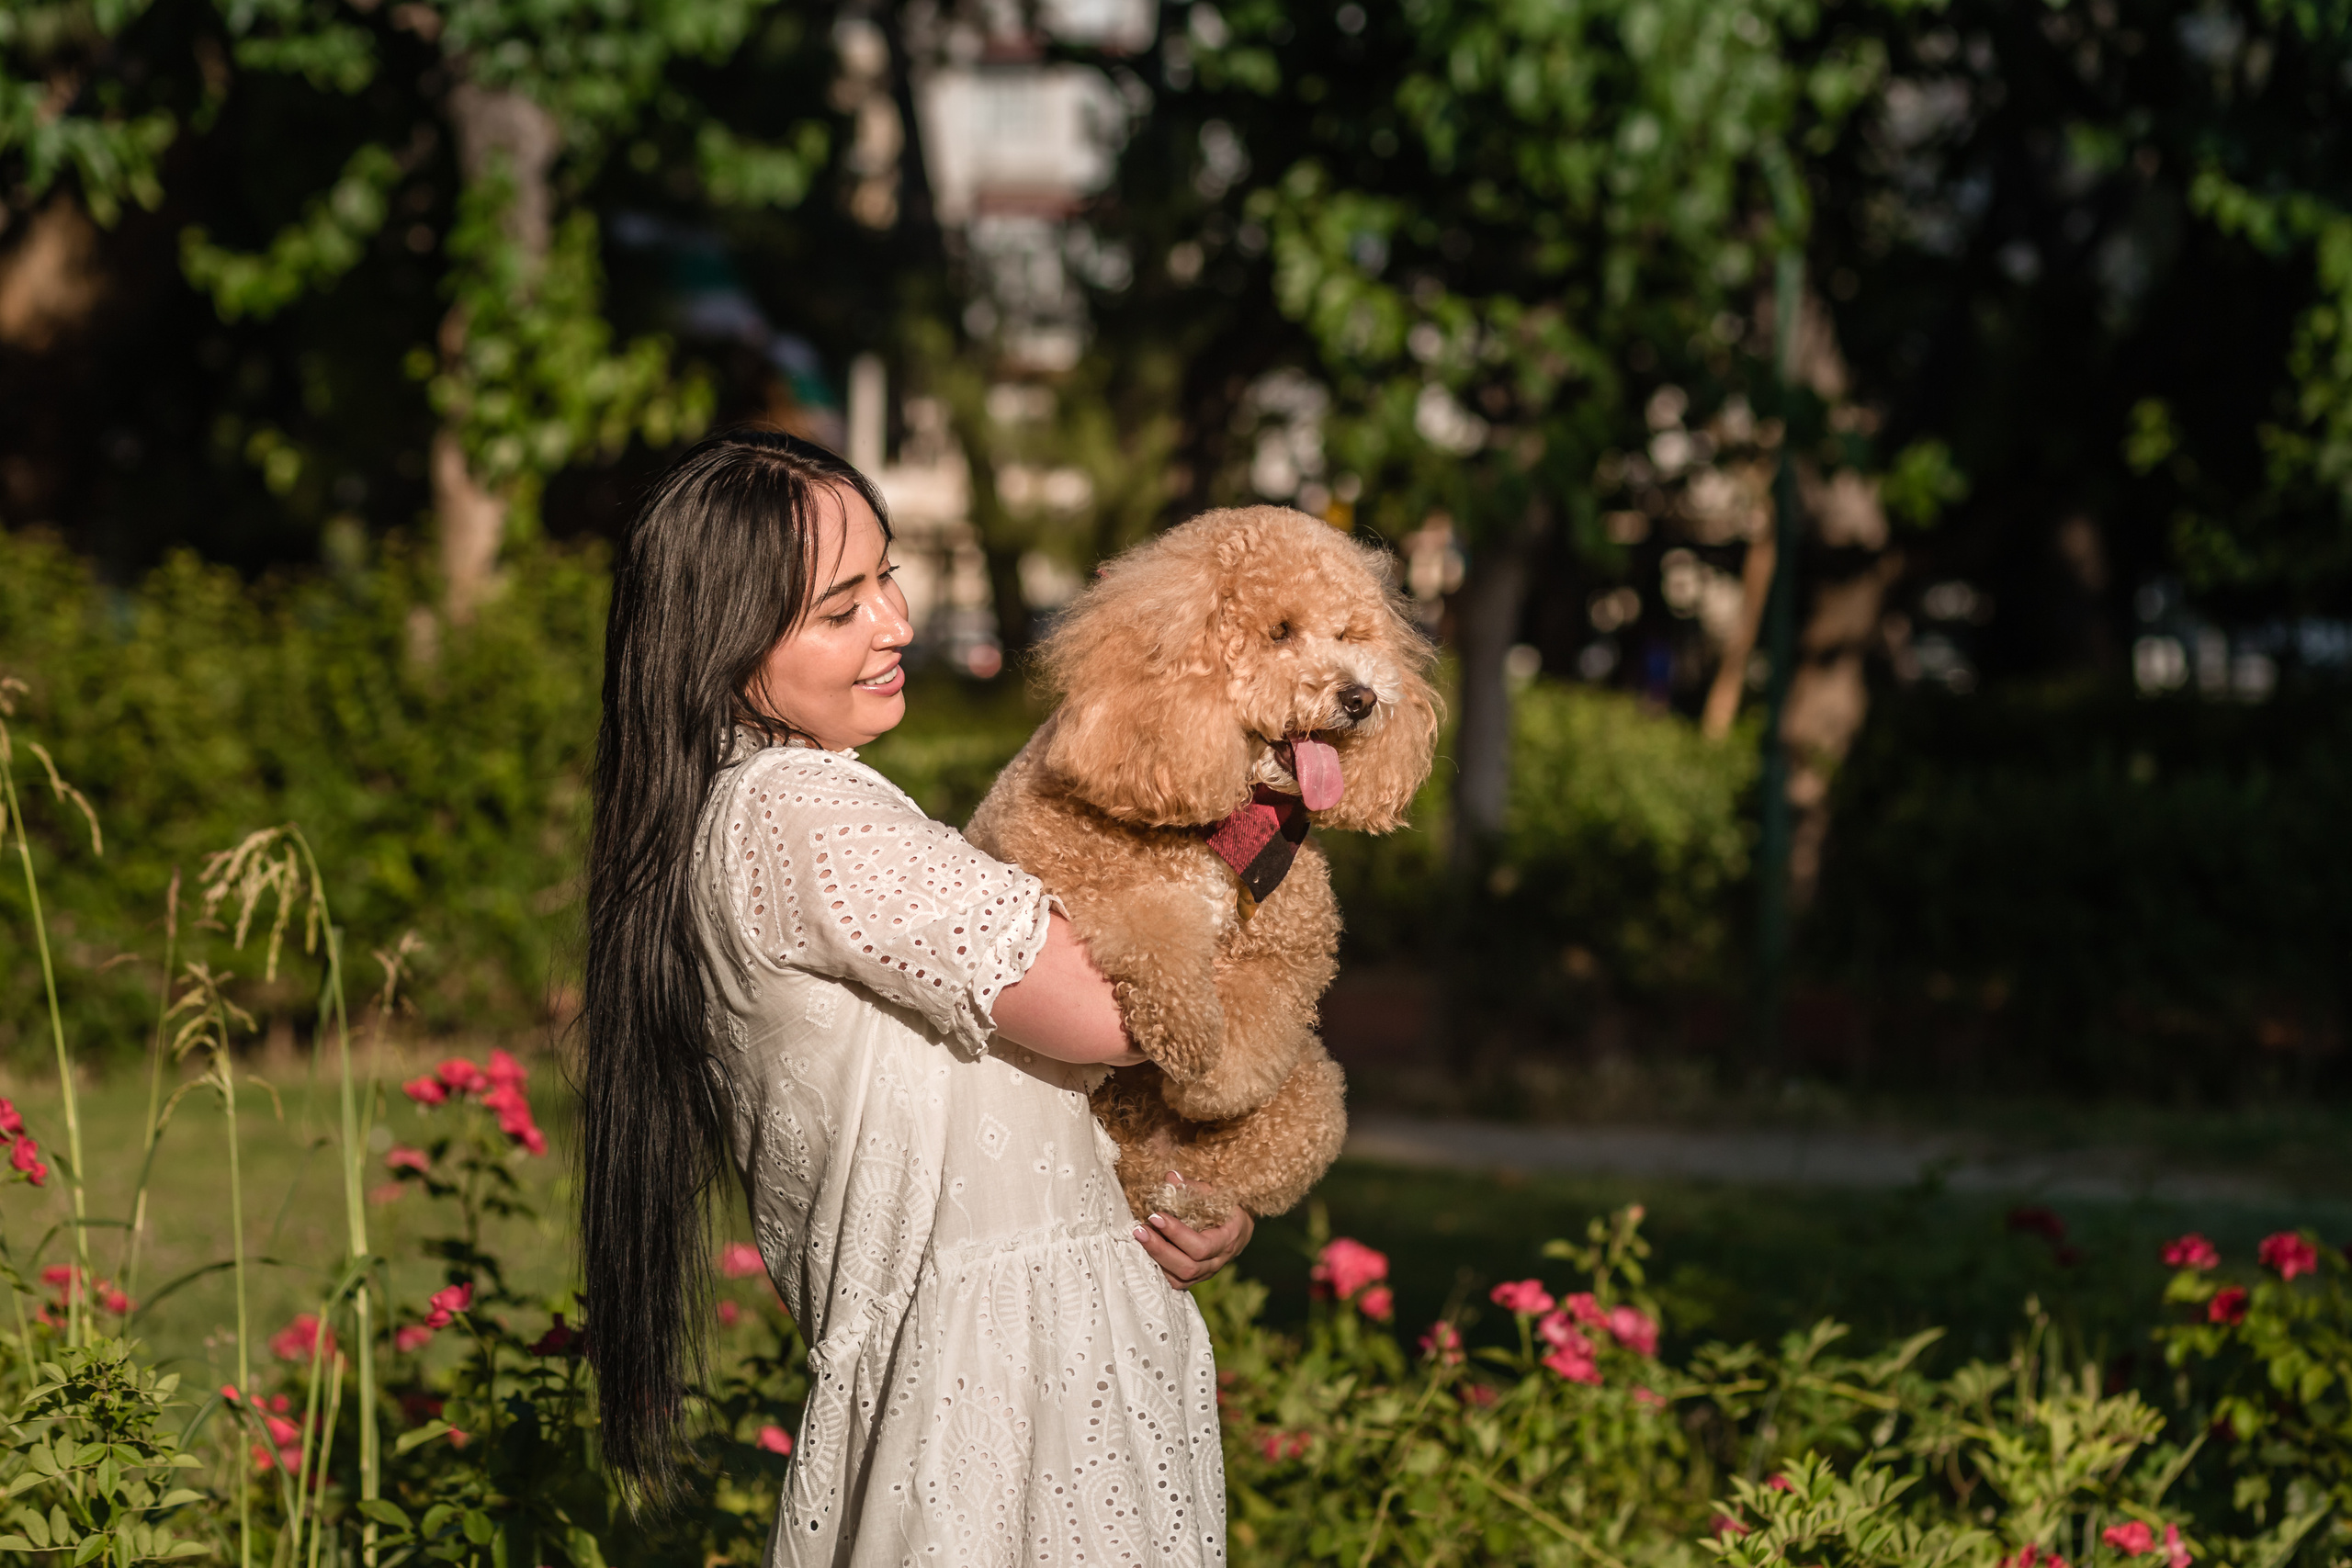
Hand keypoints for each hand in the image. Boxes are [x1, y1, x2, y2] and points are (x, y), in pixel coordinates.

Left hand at [1133, 1176, 1253, 1289]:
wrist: (1239, 1230)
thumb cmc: (1227, 1208)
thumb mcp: (1216, 1194)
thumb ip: (1194, 1187)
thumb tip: (1170, 1177)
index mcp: (1227, 1240)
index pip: (1201, 1246)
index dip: (1176, 1234)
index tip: (1155, 1216)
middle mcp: (1218, 1262)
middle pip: (1188, 1267)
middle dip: (1160, 1249)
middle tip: (1139, 1230)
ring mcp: (1206, 1273)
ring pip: (1180, 1279)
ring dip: (1156, 1259)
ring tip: (1140, 1238)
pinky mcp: (1195, 1279)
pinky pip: (1175, 1282)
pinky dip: (1158, 1269)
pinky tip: (1145, 1251)